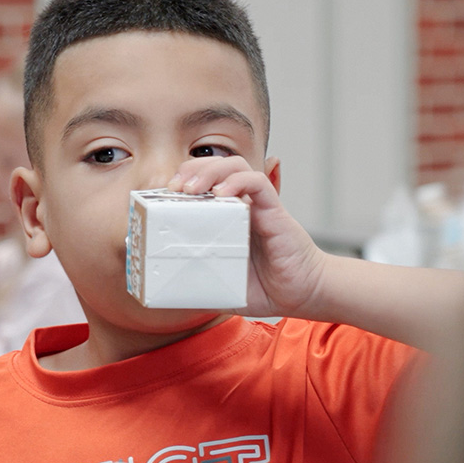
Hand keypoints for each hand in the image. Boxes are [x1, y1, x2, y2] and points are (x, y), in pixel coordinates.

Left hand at [169, 156, 327, 316]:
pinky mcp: (275, 212)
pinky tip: (223, 192)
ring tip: (192, 187)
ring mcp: (258, 206)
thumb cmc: (263, 289)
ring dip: (210, 170)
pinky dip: (239, 181)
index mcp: (224, 218)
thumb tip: (163, 288)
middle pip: (215, 166)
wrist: (302, 296)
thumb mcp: (219, 286)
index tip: (162, 195)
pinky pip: (258, 184)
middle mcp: (241, 205)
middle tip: (173, 187)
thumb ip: (196, 281)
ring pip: (236, 167)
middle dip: (191, 169)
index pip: (201, 183)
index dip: (181, 181)